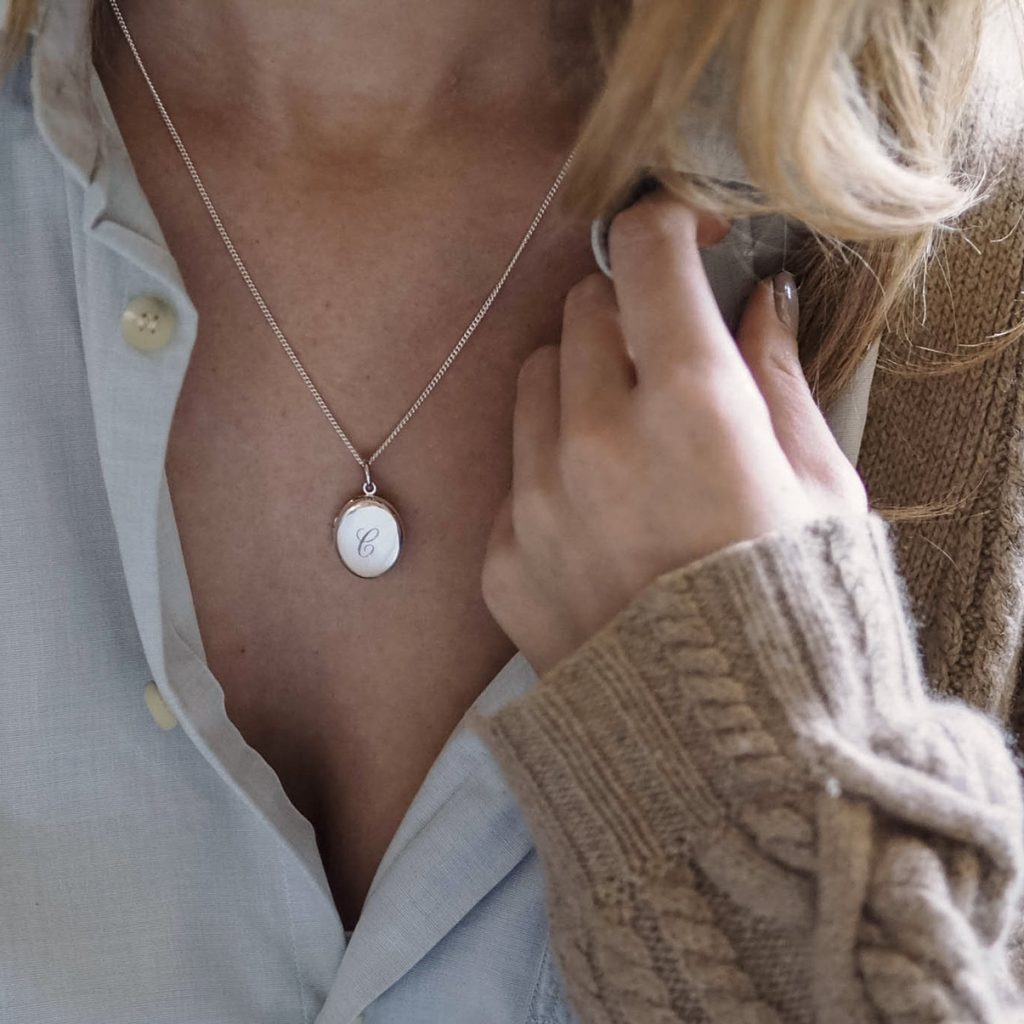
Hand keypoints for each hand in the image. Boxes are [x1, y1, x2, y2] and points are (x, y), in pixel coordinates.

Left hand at [481, 193, 868, 674]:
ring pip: (536, 379)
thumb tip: (757, 301)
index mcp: (692, 407)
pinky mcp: (502, 559)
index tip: (681, 235)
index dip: (662, 226)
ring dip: (578, 382)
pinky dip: (551, 468)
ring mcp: (536, 503)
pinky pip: (513, 471)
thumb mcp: (821, 490)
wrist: (735, 755)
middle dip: (624, 312)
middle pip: (581, 310)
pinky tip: (599, 517)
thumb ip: (779, 379)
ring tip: (626, 437)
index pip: (645, 254)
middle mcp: (597, 441)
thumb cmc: (800, 615)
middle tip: (664, 353)